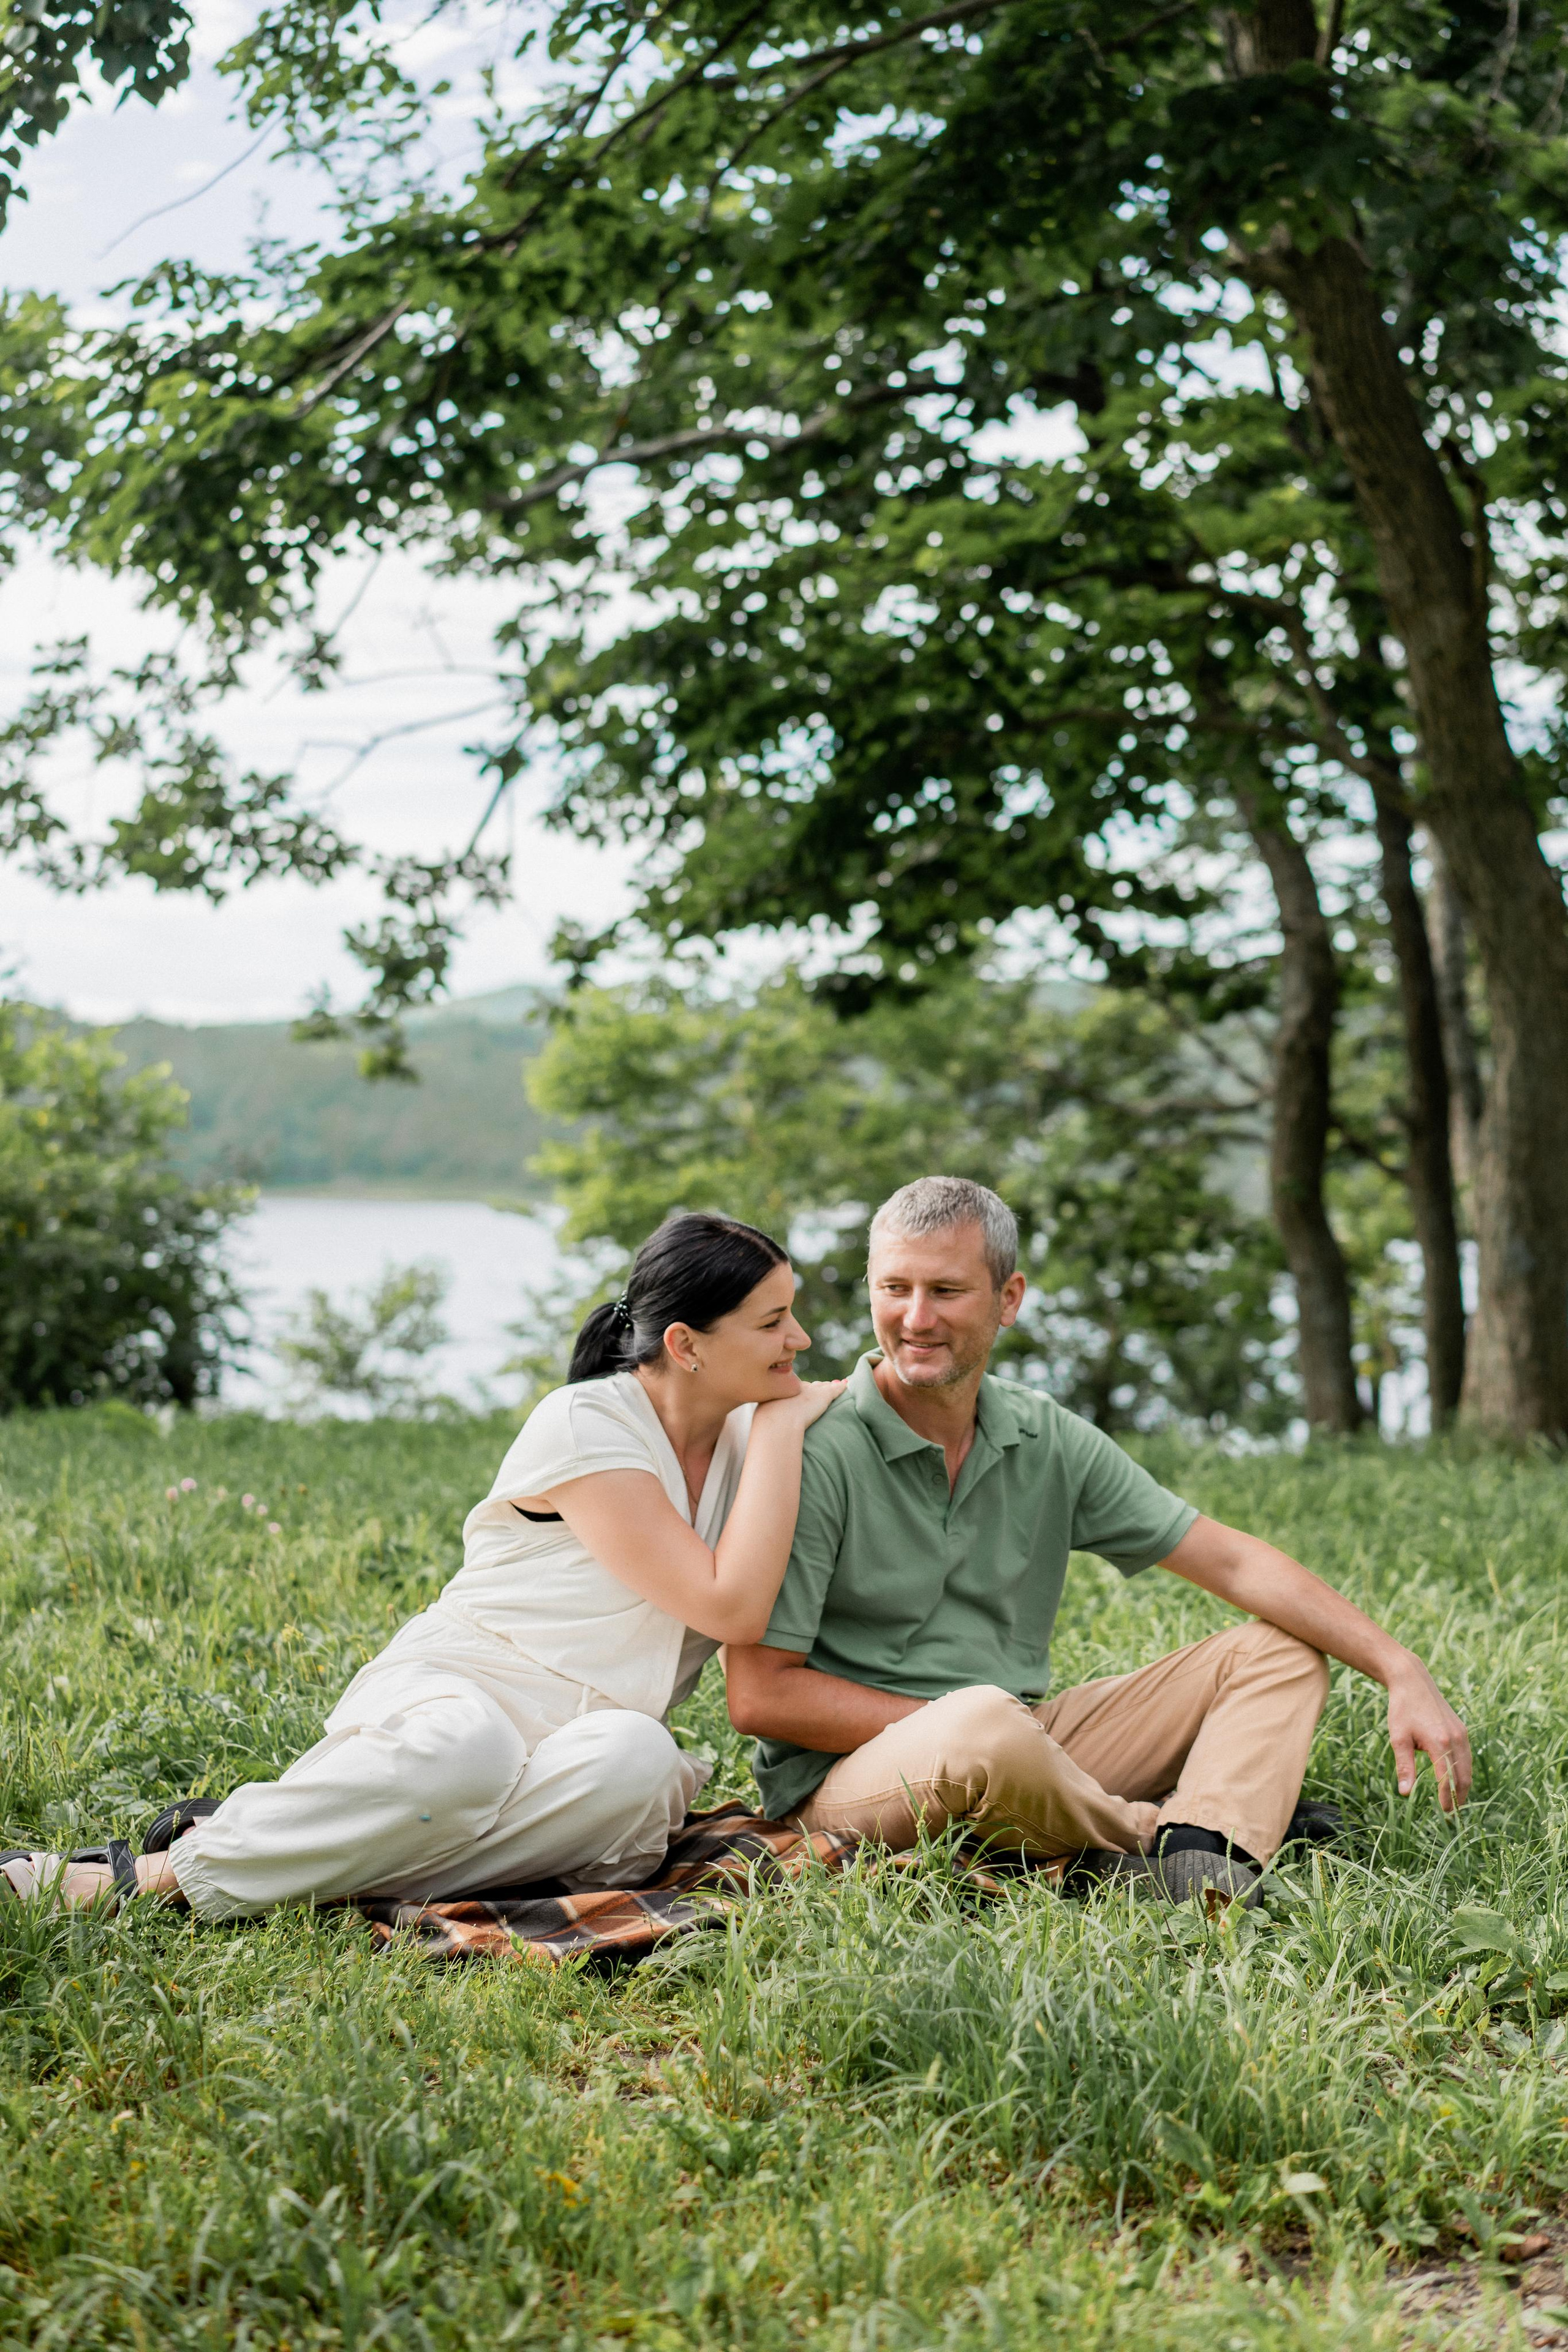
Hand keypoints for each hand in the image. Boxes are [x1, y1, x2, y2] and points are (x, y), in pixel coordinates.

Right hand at [764, 1377, 847, 1428]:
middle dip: (815, 1387)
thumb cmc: (768, 1423)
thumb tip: (763, 1433)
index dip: (800, 1391)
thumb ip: (766, 1419)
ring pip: (823, 1387)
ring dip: (828, 1387)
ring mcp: (812, 1391)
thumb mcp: (764, 1416)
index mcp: (783, 1390)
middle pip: (810, 1386)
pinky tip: (846, 1384)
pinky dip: (841, 1387)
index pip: (794, 1389)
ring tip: (835, 1385)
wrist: (779, 1421)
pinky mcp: (824, 1396)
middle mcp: (798, 1388)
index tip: (801, 1394)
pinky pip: (835, 1389)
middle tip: (820, 1388)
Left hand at [1387, 1656, 1471, 1810]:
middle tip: (1452, 1812)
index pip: (1447, 1779)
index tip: (1445, 1812)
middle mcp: (1455, 1739)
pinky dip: (1463, 1770)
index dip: (1447, 1797)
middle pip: (1463, 1776)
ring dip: (1463, 1785)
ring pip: (1468, 1767)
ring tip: (1455, 1799)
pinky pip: (1466, 1756)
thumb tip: (1405, 1794)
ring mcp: (1461, 1733)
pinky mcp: (1461, 1729)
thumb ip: (1404, 1767)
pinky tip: (1456, 1778)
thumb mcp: (1398, 1738)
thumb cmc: (1402, 1710)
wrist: (1412, 1681)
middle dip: (1460, 1796)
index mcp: (1440, 1743)